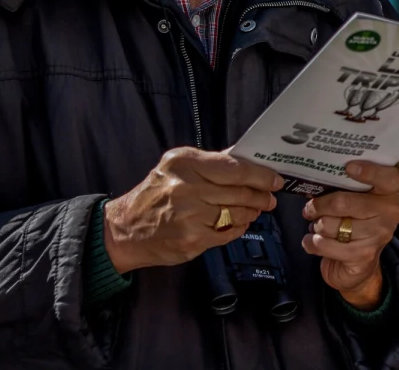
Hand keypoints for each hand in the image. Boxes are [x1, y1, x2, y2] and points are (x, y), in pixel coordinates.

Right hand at [103, 146, 282, 273]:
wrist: (124, 230)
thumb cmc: (155, 195)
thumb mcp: (176, 167)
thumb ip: (211, 163)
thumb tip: (247, 159)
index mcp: (184, 163)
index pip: (234, 168)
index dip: (260, 175)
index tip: (274, 179)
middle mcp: (186, 187)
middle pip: (239, 191)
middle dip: (260, 195)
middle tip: (269, 197)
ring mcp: (189, 215)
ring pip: (237, 213)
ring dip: (252, 212)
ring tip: (255, 210)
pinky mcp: (192, 240)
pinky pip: (227, 233)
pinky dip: (238, 228)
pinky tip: (238, 223)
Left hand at [301, 160, 398, 309]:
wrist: (361, 264)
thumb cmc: (355, 221)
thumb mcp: (356, 199)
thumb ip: (345, 187)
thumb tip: (316, 178)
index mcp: (391, 192)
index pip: (388, 177)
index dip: (369, 171)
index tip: (348, 167)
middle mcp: (390, 212)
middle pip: (345, 202)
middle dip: (320, 205)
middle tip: (310, 208)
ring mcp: (379, 235)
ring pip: (333, 225)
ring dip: (317, 226)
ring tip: (317, 226)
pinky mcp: (364, 254)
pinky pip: (328, 245)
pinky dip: (313, 242)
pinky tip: (311, 241)